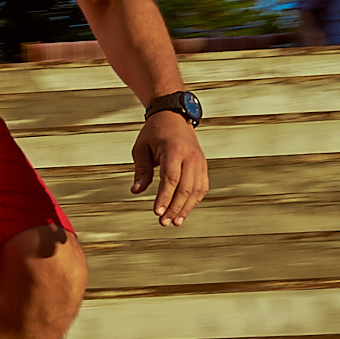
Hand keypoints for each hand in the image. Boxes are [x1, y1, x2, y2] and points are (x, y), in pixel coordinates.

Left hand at [130, 112, 208, 226]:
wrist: (174, 117)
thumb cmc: (155, 132)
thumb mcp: (141, 148)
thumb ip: (141, 170)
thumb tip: (136, 190)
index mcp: (174, 149)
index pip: (171, 178)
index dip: (164, 197)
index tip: (157, 212)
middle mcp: (191, 156)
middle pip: (185, 188)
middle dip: (174, 208)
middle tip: (164, 222)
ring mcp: (199, 161)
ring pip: (196, 190)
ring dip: (185, 208)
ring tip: (175, 222)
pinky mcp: (203, 166)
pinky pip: (202, 187)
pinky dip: (194, 201)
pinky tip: (184, 211)